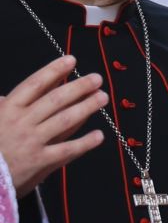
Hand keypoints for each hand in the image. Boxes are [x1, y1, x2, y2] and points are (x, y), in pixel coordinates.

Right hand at [0, 57, 107, 192]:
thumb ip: (2, 108)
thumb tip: (6, 96)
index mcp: (8, 110)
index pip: (35, 84)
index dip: (54, 70)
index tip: (71, 61)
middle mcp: (21, 123)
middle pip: (55, 99)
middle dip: (79, 86)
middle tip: (96, 79)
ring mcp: (32, 142)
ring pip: (64, 120)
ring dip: (86, 107)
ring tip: (102, 98)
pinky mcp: (40, 161)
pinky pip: (67, 149)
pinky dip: (84, 142)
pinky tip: (99, 135)